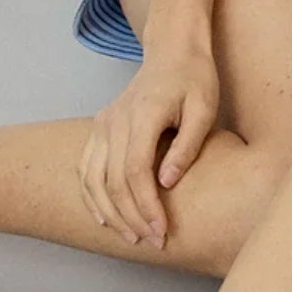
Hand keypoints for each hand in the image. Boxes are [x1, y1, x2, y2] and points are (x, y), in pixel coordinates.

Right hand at [77, 40, 220, 248]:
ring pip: (93, 179)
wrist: (173, 49)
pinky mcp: (100, 126)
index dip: (147, 207)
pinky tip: (105, 217)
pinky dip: (92, 196)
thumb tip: (166, 183)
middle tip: (153, 242)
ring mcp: (103, 122)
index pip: (136, 172)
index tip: (162, 231)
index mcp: (144, 114)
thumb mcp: (205, 108)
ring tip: (132, 237)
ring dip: (110, 213)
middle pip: (113, 181)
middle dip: (132, 217)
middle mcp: (116, 119)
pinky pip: (86, 168)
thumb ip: (186, 146)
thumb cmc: (195, 78)